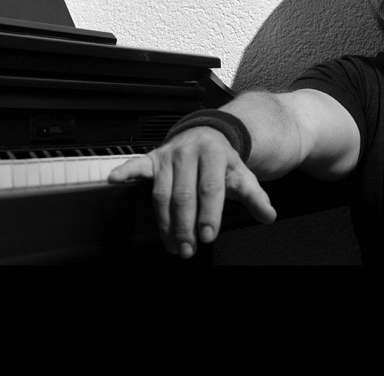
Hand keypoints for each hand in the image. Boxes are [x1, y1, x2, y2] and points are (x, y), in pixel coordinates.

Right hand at [107, 126, 276, 257]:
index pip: (210, 188)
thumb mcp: (242, 175)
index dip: (209, 213)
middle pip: (184, 194)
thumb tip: (269, 216)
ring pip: (162, 193)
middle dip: (185, 226)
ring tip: (173, 244)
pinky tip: (114, 180)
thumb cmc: (223, 162)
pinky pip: (137, 166)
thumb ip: (255, 197)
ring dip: (165, 222)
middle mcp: (189, 152)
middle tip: (188, 249)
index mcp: (214, 154)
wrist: (208, 135)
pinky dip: (125, 172)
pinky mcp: (153, 158)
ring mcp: (169, 155)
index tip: (208, 236)